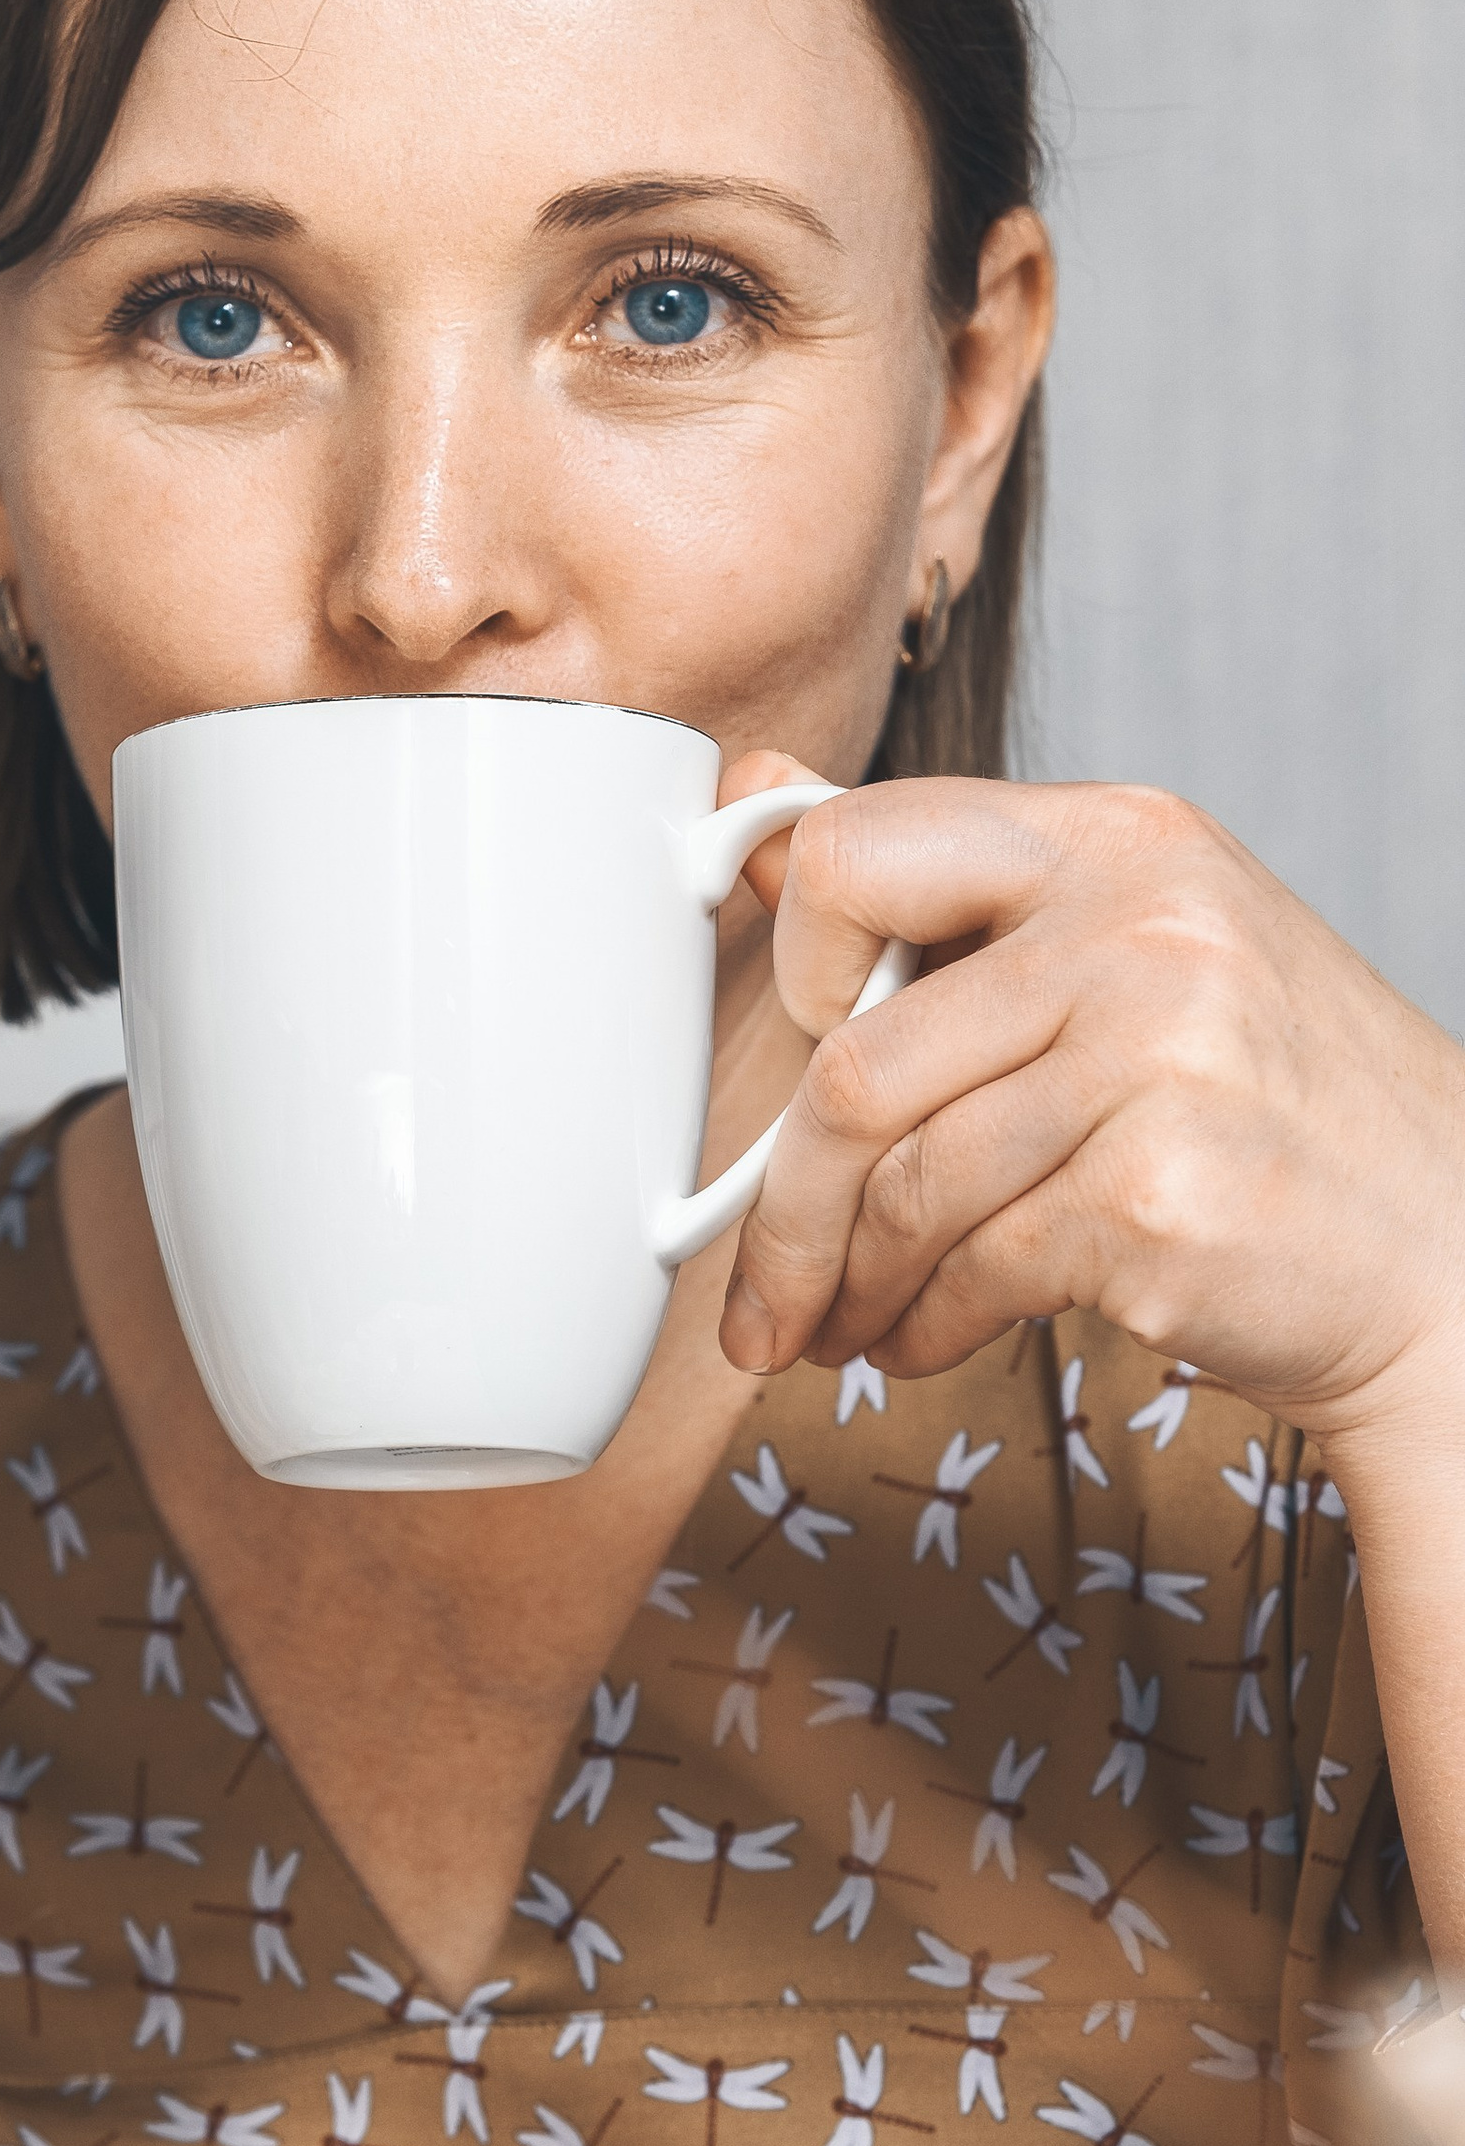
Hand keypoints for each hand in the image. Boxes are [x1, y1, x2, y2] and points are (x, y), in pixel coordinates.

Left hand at [716, 759, 1464, 1446]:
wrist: (1446, 1254)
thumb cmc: (1271, 1108)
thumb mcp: (1140, 947)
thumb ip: (954, 892)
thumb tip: (750, 806)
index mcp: (1122, 838)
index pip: (862, 846)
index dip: (800, 956)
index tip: (806, 1042)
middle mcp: (1143, 930)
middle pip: (857, 1064)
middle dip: (785, 1204)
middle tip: (763, 1281)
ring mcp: (1157, 1063)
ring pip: (905, 1189)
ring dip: (848, 1284)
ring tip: (844, 1320)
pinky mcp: (1155, 1200)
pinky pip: (968, 1270)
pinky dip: (920, 1324)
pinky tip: (923, 1338)